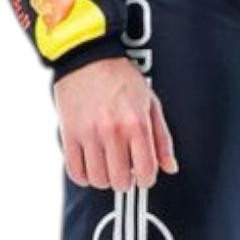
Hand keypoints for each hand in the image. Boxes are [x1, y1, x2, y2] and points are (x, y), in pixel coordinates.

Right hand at [53, 57, 178, 189]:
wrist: (88, 58)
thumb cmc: (121, 78)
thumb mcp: (150, 104)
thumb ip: (162, 138)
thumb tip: (170, 167)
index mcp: (136, 123)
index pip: (146, 171)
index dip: (146, 179)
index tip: (143, 174)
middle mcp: (112, 131)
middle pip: (120, 181)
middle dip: (125, 181)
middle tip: (124, 171)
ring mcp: (89, 133)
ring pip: (97, 179)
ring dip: (104, 180)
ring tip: (107, 168)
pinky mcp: (69, 134)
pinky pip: (74, 171)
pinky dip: (83, 177)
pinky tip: (89, 168)